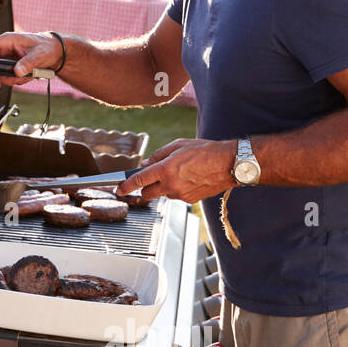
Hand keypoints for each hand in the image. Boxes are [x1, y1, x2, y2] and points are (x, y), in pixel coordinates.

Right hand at [0, 31, 62, 88]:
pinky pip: (6, 76)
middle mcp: (4, 48)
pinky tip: (26, 76)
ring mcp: (6, 57)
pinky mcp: (10, 65)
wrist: (55, 52)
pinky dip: (15, 80)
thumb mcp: (39, 55)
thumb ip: (27, 63)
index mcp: (7, 40)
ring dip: (9, 79)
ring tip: (25, 76)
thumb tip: (17, 71)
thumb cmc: (47, 47)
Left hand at [117, 138, 235, 203]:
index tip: (119, 189)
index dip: (125, 186)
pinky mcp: (190, 200)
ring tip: (179, 173)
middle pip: (147, 193)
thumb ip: (158, 155)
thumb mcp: (178, 145)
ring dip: (163, 187)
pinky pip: (176, 196)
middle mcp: (171, 185)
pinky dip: (176, 189)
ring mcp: (181, 195)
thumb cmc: (205, 151)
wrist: (229, 164)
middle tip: (152, 177)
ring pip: (162, 195)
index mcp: (165, 170)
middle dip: (145, 187)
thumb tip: (145, 164)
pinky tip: (188, 179)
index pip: (138, 181)